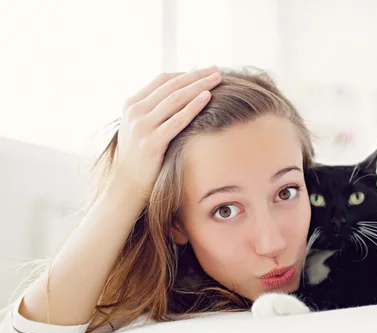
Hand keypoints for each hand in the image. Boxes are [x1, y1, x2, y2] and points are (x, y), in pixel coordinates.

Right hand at [112, 66, 221, 200]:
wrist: (126, 187)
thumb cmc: (140, 159)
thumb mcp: (141, 129)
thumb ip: (154, 112)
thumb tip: (180, 97)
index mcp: (131, 104)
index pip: (162, 80)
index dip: (186, 74)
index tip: (205, 71)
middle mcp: (135, 111)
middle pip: (171, 86)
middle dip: (197, 76)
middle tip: (217, 70)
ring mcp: (142, 126)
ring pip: (176, 99)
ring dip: (199, 86)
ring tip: (218, 79)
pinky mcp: (152, 142)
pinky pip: (177, 120)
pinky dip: (194, 106)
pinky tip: (208, 97)